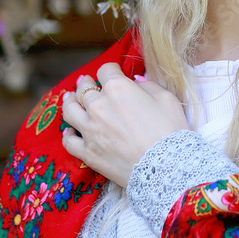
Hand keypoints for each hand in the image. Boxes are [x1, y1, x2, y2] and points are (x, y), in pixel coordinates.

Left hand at [61, 63, 189, 186]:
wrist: (166, 167)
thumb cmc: (170, 130)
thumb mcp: (166, 99)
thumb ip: (148, 85)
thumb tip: (136, 81)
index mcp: (118, 88)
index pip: (105, 70)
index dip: (110, 70)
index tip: (114, 74)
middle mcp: (98, 106)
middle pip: (83, 88)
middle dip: (86, 83)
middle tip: (87, 83)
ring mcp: (90, 130)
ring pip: (69, 110)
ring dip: (69, 101)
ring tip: (70, 99)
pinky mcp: (88, 153)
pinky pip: (69, 141)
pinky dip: (68, 135)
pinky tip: (70, 132)